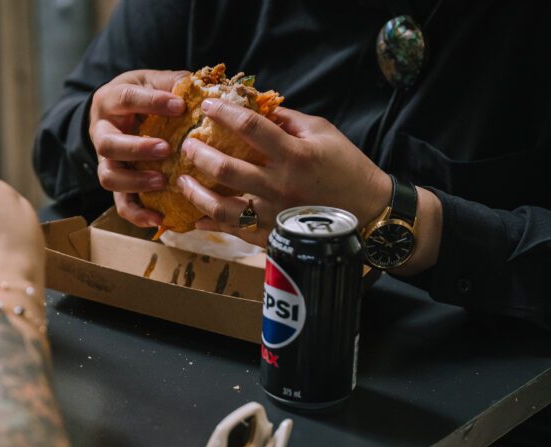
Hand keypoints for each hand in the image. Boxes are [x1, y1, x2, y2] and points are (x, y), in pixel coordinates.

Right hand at [89, 69, 187, 226]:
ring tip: (162, 182)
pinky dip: (137, 214)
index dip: (151, 102)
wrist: (120, 112)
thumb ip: (175, 82)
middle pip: (107, 144)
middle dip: (136, 148)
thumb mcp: (154, 80)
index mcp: (111, 100)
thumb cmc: (142, 95)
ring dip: (135, 182)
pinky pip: (120, 203)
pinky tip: (159, 218)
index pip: (125, 99)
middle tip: (165, 150)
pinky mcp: (117, 184)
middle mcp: (102, 131)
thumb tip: (205, 88)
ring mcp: (107, 160)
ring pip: (108, 176)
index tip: (179, 106)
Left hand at [176, 100, 391, 244]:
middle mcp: (280, 186)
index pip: (251, 128)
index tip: (206, 105)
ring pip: (223, 208)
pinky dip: (211, 224)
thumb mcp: (324, 134)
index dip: (224, 113)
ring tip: (182, 181)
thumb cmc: (347, 168)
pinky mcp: (272, 237)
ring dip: (196, 193)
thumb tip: (256, 106)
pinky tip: (197, 215)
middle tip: (186, 146)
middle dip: (199, 155)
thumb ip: (288, 121)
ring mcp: (274, 215)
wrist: (368, 213)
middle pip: (227, 169)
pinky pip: (234, 232)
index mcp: (295, 155)